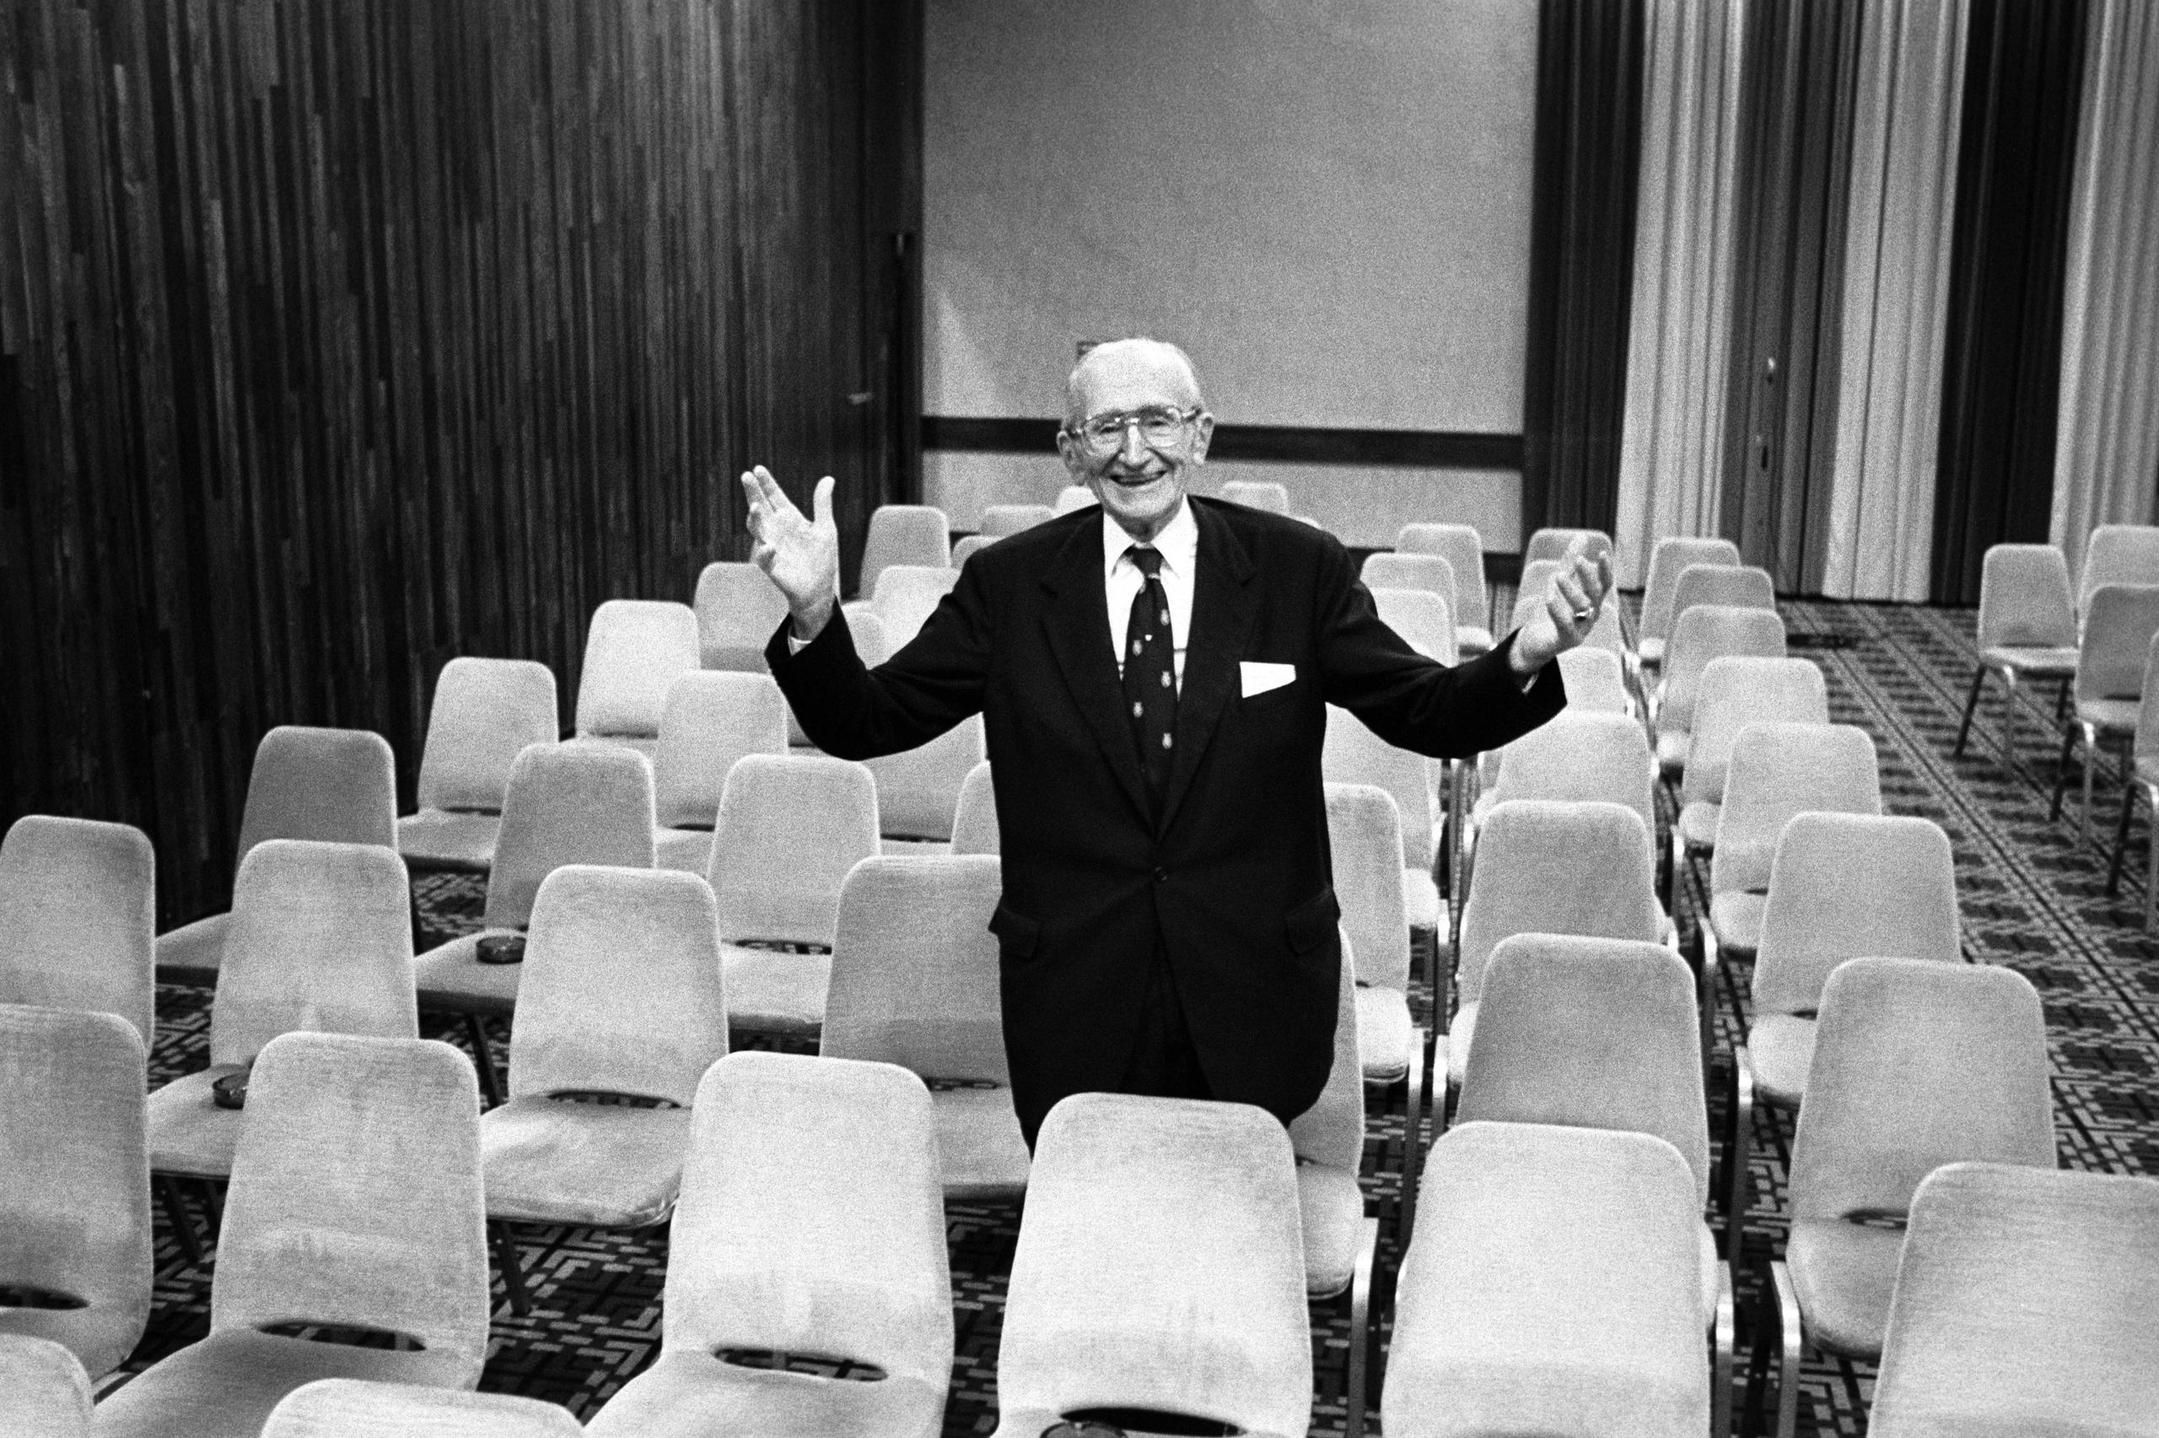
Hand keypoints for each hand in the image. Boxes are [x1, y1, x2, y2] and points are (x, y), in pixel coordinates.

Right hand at [740, 465, 838, 639]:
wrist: (819, 589)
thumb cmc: (821, 558)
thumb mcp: (825, 528)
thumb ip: (822, 504)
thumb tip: (828, 478)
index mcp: (789, 519)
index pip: (774, 497)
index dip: (766, 483)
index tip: (758, 469)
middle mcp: (776, 530)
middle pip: (761, 507)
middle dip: (753, 493)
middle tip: (746, 476)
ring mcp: (771, 546)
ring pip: (757, 529)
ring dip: (754, 518)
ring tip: (755, 506)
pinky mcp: (772, 567)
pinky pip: (765, 558)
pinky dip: (765, 552)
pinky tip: (769, 546)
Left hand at [1510, 535, 1612, 675]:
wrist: (1534, 642)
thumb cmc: (1550, 611)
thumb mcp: (1558, 583)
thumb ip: (1569, 563)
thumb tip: (1581, 536)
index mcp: (1591, 601)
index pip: (1604, 584)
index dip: (1605, 570)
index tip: (1602, 553)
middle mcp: (1590, 615)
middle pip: (1596, 594)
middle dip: (1589, 577)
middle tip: (1578, 560)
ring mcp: (1581, 629)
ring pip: (1583, 609)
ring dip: (1571, 590)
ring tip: (1557, 576)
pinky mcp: (1566, 641)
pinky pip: (1566, 627)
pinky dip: (1558, 612)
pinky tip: (1549, 599)